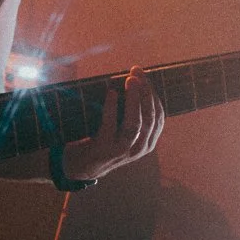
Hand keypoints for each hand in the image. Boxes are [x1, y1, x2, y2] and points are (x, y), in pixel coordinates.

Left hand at [62, 66, 163, 182]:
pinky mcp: (105, 150)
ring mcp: (123, 151)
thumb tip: (134, 79)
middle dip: (145, 92)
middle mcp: (140, 148)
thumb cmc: (103, 141)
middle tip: (137, 73)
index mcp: (148, 141)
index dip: (153, 94)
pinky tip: (111, 93)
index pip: (158, 116)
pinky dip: (112, 108)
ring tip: (130, 81)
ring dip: (134, 100)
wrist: (81, 166)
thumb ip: (132, 114)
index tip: (145, 76)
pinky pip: (110, 126)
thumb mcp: (123, 131)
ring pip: (135, 124)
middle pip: (150, 118)